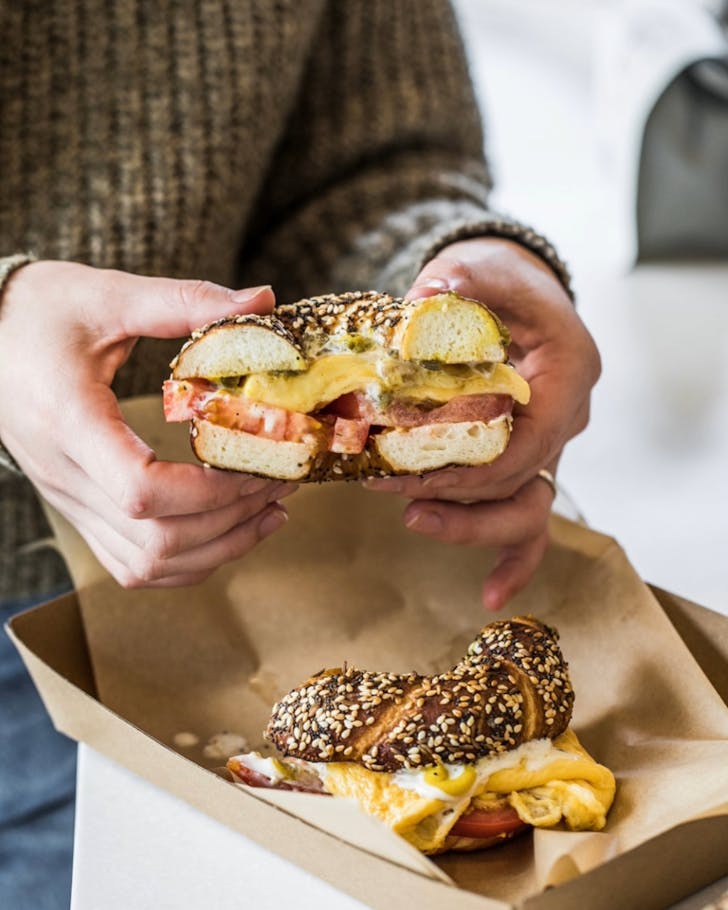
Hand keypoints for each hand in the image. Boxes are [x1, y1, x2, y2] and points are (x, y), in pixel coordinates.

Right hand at [0, 261, 295, 587]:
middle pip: (154, 541)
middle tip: (282, 481)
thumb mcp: (110, 296)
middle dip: (232, 519)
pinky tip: (228, 529)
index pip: (140, 490)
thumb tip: (263, 299)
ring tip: (269, 509)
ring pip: (146, 565)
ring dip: (218, 547)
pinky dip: (189, 560)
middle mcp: (66, 475)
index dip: (211, 490)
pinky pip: (134, 564)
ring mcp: (70, 500)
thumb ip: (186, 301)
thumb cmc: (39, 313)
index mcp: (70, 421)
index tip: (258, 462)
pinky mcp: (79, 508)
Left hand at [366, 237, 600, 609]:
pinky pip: (527, 520)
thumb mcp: (478, 270)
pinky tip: (490, 595)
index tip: (408, 473)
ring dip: (469, 526)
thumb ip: (453, 285)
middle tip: (392, 493)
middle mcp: (566, 416)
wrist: (512, 290)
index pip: (524, 444)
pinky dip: (512, 559)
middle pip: (520, 485)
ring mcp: (547, 444)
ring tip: (413, 519)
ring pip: (524, 510)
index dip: (467, 470)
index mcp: (568, 374)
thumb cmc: (499, 279)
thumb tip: (418, 307)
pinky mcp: (525, 460)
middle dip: (454, 500)